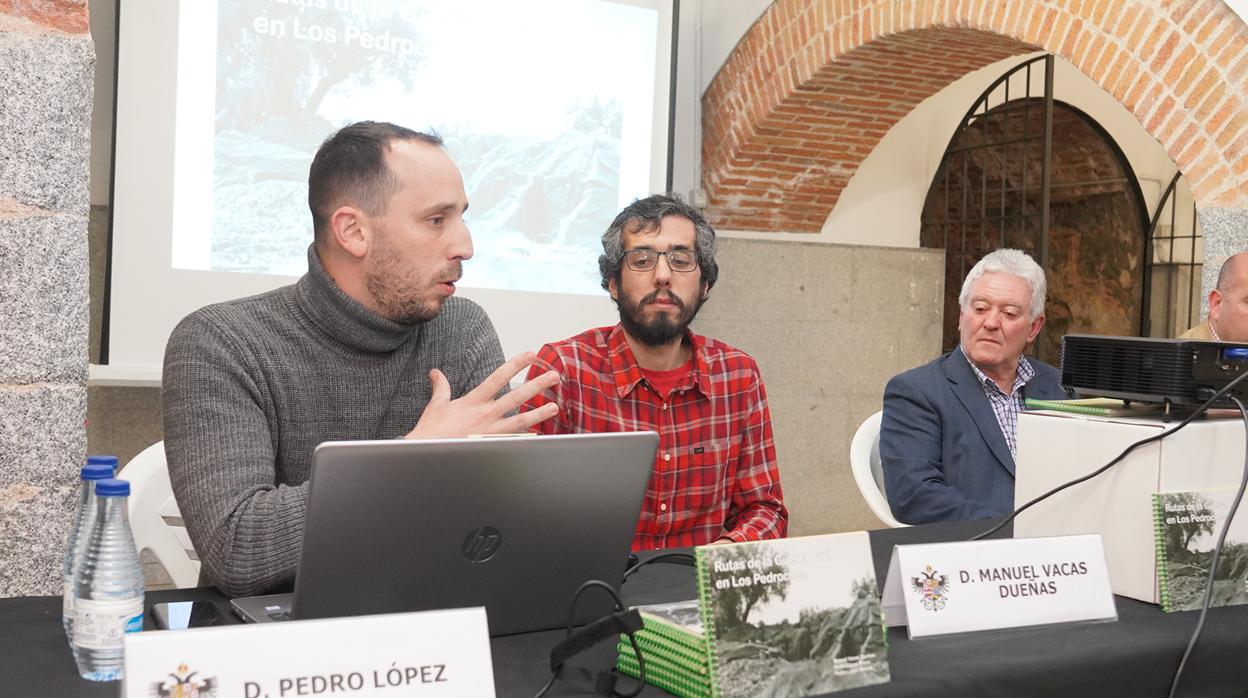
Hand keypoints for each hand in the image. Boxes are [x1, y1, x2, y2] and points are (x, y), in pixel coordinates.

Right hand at [405, 352, 559, 438]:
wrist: (427, 452)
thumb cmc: (431, 431)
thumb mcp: (436, 406)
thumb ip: (441, 388)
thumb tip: (435, 373)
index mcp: (473, 401)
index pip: (498, 377)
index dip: (516, 364)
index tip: (531, 354)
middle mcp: (486, 415)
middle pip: (516, 396)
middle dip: (537, 384)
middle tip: (554, 376)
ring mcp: (490, 432)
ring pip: (520, 421)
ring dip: (539, 413)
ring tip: (554, 407)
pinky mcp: (490, 446)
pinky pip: (512, 441)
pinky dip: (526, 439)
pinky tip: (539, 436)